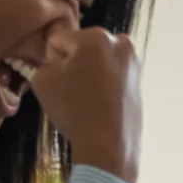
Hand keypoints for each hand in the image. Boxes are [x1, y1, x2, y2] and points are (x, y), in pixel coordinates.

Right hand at [33, 27, 140, 182]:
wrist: (108, 145)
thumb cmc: (74, 108)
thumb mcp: (43, 81)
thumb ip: (43, 63)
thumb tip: (55, 64)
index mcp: (96, 37)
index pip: (59, 40)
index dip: (50, 60)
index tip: (56, 80)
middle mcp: (120, 43)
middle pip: (82, 48)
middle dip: (73, 63)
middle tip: (70, 89)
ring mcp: (133, 64)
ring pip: (98, 63)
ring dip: (89, 74)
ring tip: (85, 98)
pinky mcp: (139, 83)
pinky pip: (111, 77)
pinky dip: (103, 86)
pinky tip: (98, 104)